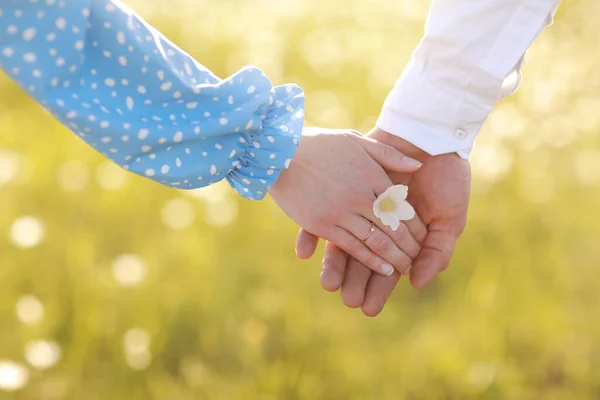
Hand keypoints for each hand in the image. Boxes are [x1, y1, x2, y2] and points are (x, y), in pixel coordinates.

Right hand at [269, 127, 425, 275]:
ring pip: (377, 241)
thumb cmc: (319, 145)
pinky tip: (383, 269)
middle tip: (418, 257)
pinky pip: (353, 247)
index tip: (423, 236)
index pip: (401, 205)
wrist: (279, 153)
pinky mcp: (324, 225)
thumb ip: (388, 154)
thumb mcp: (356, 140)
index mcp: (371, 174)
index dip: (414, 224)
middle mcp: (361, 196)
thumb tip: (417, 165)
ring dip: (395, 257)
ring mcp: (342, 212)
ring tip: (406, 268)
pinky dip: (371, 260)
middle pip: (393, 227)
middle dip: (409, 246)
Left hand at [296, 128, 470, 315]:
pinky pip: (322, 212)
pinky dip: (312, 232)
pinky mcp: (343, 189)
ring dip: (334, 263)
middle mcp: (375, 225)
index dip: (379, 288)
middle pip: (361, 258)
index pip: (386, 267)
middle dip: (354, 280)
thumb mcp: (449, 217)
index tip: (369, 308)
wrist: (429, 135)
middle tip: (347, 299)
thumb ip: (435, 251)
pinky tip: (304, 251)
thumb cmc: (446, 177)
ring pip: (341, 240)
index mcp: (400, 235)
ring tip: (327, 283)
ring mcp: (358, 208)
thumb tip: (416, 284)